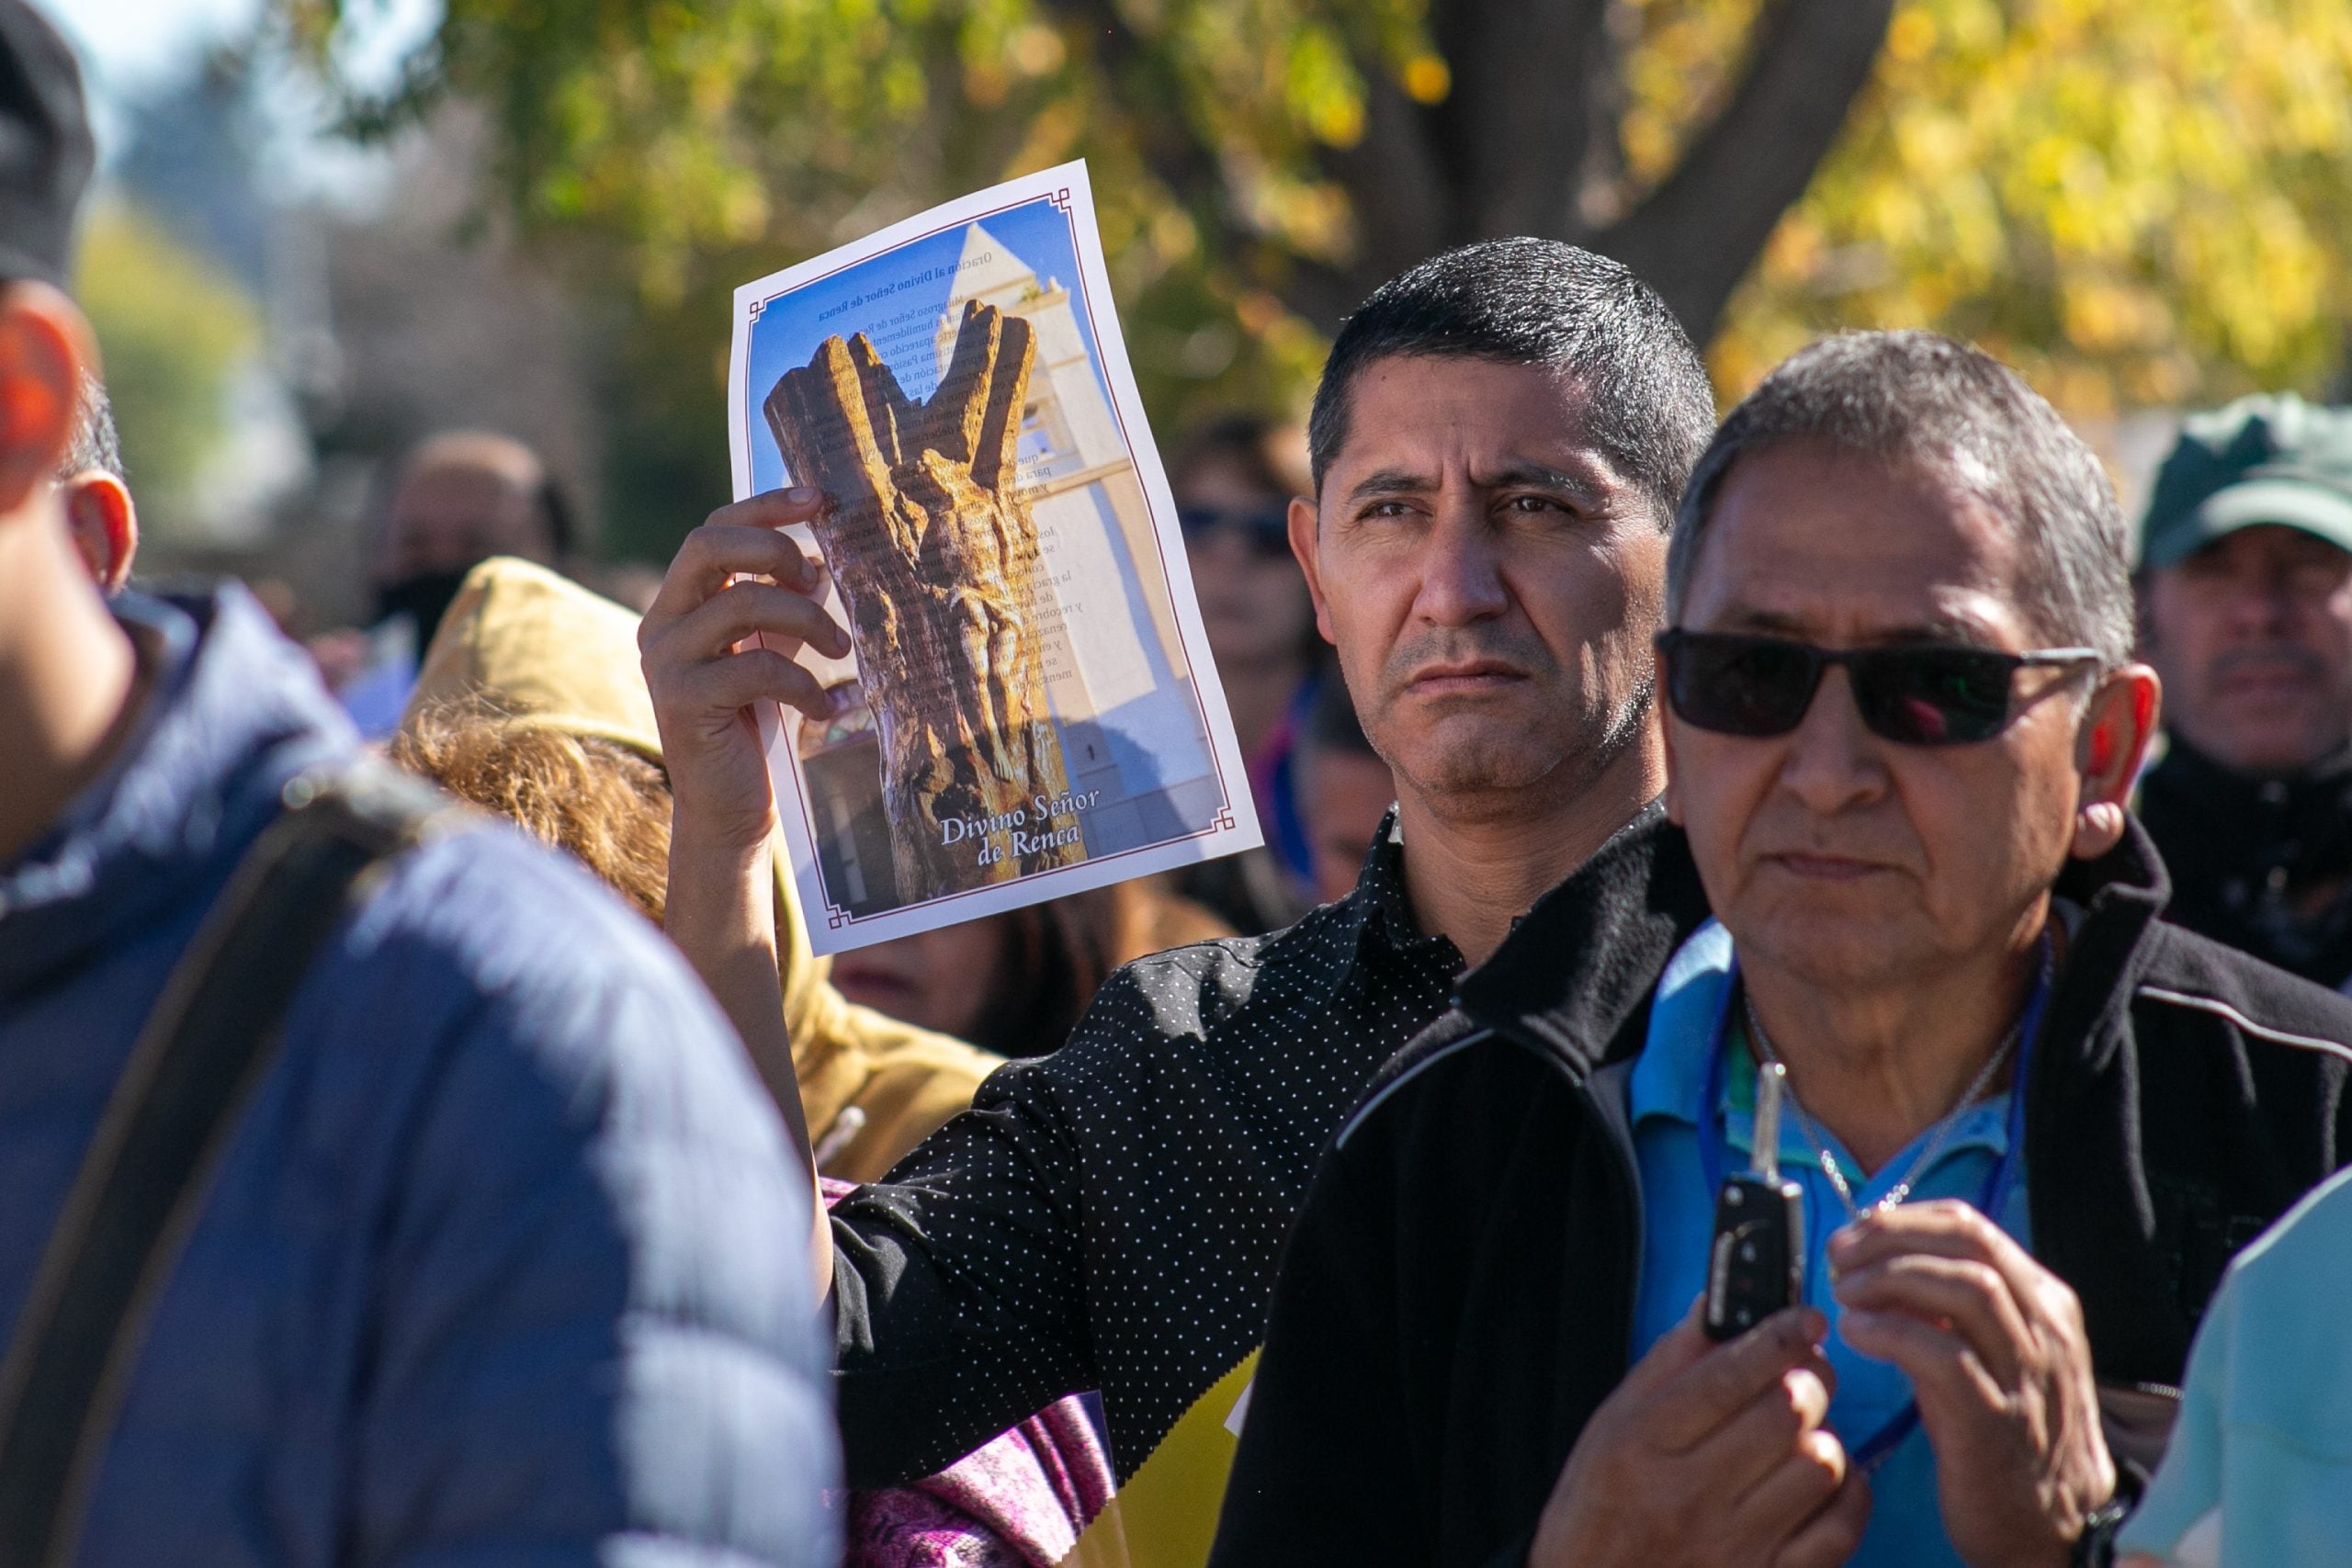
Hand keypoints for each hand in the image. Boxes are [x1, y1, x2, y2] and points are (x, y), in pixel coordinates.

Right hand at [638, 489, 853, 855]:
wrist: (729, 807)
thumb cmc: (756, 724)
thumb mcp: (771, 653)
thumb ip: (783, 608)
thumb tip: (825, 562)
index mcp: (681, 602)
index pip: (715, 530)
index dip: (765, 507)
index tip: (820, 499)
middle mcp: (662, 622)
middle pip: (709, 546)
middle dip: (775, 549)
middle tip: (821, 580)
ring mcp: (666, 661)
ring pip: (740, 603)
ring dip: (806, 620)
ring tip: (841, 648)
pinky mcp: (681, 701)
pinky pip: (754, 669)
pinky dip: (804, 682)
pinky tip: (829, 705)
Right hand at [1528, 1302, 1870, 1567]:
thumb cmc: (1600, 1504)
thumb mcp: (1612, 1424)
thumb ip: (1668, 1364)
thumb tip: (1717, 1305)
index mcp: (1643, 1443)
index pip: (1727, 1375)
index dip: (1778, 1336)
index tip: (1803, 1318)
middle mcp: (1687, 1493)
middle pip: (1785, 1413)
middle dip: (1809, 1379)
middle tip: (1805, 1373)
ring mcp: (1732, 1544)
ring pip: (1820, 1465)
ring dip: (1824, 1436)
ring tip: (1803, 1433)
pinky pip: (1839, 1527)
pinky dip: (1847, 1493)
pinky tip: (1823, 1479)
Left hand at [1832, 1201, 2114, 1567]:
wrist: (2049, 1525)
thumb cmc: (2003, 1433)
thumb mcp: (1985, 1352)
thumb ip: (1946, 1305)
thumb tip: (1880, 1259)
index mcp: (2044, 1302)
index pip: (1972, 1226)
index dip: (1903, 1220)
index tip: (1856, 1233)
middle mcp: (2045, 1330)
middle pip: (1970, 1246)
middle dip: (1893, 1238)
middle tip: (1840, 1254)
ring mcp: (2027, 1375)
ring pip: (1968, 1291)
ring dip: (1891, 1278)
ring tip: (1844, 1291)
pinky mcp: (1998, 1421)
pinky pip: (1945, 1357)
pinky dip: (1893, 1333)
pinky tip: (1856, 1333)